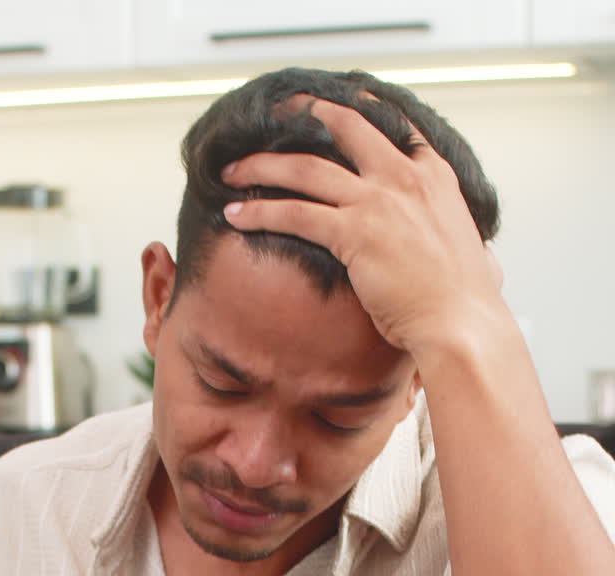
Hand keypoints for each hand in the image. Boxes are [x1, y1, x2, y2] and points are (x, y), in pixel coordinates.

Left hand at [222, 97, 503, 358]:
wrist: (461, 325)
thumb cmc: (468, 305)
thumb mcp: (480, 260)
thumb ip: (473, 252)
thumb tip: (485, 263)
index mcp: (435, 178)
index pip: (393, 124)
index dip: (357, 111)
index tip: (329, 109)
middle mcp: (405, 178)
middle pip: (344, 127)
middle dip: (303, 115)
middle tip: (273, 116)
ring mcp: (378, 201)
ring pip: (306, 167)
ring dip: (262, 166)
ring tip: (231, 170)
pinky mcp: (354, 233)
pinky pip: (294, 212)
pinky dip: (260, 210)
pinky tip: (236, 214)